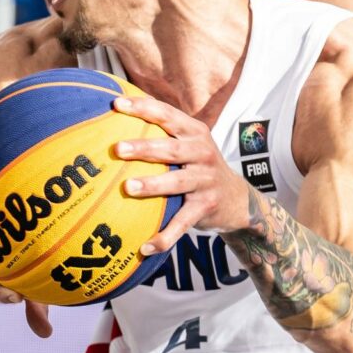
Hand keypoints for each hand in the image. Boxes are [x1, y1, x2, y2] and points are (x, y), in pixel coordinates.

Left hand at [112, 97, 252, 253]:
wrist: (237, 199)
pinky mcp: (206, 207)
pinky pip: (183, 223)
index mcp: (194, 132)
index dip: (143, 108)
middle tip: (118, 148)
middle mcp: (202, 153)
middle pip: (171, 148)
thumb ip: (163, 130)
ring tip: (128, 187)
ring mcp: (206, 181)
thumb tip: (116, 110)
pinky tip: (144, 247)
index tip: (116, 105)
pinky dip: (164, 237)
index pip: (167, 115)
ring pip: (177, 182)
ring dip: (153, 185)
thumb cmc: (199, 165)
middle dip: (145, 147)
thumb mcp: (189, 143)